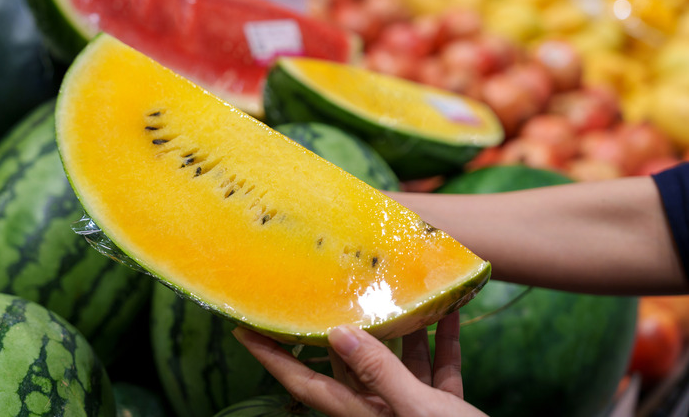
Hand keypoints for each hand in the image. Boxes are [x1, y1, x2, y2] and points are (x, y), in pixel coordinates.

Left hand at [232, 311, 486, 416]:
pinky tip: (450, 315)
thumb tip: (339, 334)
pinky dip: (441, 343)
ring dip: (402, 328)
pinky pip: (435, 369)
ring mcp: (409, 407)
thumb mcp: (416, 409)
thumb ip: (380, 372)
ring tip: (399, 290)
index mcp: (362, 412)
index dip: (271, 357)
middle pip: (349, 362)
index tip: (244, 329)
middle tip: (329, 288)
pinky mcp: (439, 407)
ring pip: (397, 360)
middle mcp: (379, 408)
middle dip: (341, 327)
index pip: (304, 381)